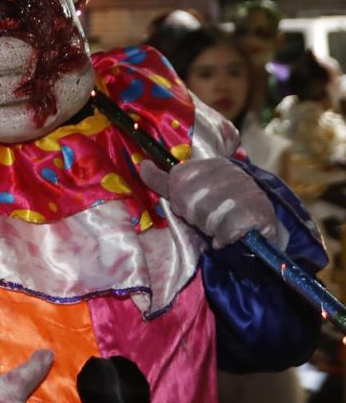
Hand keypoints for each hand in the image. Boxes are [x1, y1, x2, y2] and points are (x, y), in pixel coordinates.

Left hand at [138, 156, 280, 246]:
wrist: (261, 229)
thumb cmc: (221, 209)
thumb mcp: (191, 190)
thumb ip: (164, 180)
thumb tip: (141, 165)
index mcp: (215, 164)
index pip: (178, 179)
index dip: (181, 200)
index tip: (194, 205)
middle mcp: (233, 172)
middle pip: (189, 200)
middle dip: (196, 216)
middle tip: (210, 218)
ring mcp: (248, 191)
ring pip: (206, 217)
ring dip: (210, 228)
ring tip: (222, 226)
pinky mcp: (259, 213)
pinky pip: (225, 230)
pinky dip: (224, 238)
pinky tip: (230, 236)